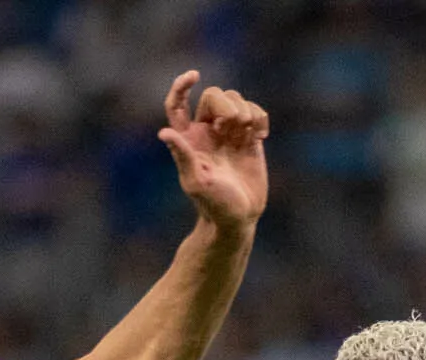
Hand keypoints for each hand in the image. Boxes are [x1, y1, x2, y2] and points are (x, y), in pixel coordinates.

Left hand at [158, 71, 267, 231]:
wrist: (239, 218)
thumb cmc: (214, 204)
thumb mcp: (196, 181)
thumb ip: (182, 155)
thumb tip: (164, 133)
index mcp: (188, 138)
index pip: (177, 103)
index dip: (182, 85)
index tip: (194, 75)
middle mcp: (207, 131)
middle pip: (214, 95)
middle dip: (225, 103)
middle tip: (231, 125)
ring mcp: (230, 133)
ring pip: (236, 100)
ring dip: (245, 111)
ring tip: (247, 134)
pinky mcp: (250, 137)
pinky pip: (256, 112)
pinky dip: (260, 118)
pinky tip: (261, 137)